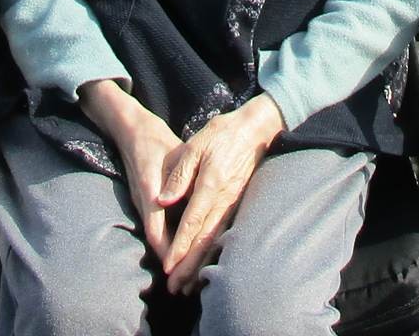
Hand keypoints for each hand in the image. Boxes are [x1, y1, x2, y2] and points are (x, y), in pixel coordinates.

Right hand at [78, 79, 181, 259]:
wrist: (134, 130)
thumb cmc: (158, 141)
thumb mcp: (175, 154)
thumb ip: (183, 179)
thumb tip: (194, 202)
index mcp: (151, 191)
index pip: (156, 231)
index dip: (167, 251)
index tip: (178, 269)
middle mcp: (145, 202)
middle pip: (156, 240)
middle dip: (170, 262)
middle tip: (183, 285)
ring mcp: (144, 204)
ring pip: (157, 237)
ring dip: (170, 255)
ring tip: (186, 277)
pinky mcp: (147, 203)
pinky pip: (158, 227)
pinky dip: (168, 241)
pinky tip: (183, 250)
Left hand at [156, 94, 284, 293]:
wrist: (255, 130)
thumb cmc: (221, 134)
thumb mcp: (194, 146)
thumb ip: (179, 175)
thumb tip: (162, 200)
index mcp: (211, 185)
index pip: (192, 223)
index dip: (180, 248)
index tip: (168, 268)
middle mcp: (224, 200)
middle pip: (204, 240)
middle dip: (189, 267)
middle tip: (176, 289)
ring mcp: (233, 204)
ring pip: (216, 242)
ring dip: (201, 265)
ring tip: (189, 287)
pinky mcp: (237, 205)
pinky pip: (225, 235)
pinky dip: (214, 254)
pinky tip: (207, 266)